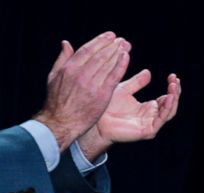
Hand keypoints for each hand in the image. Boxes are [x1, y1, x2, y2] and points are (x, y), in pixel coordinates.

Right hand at [34, 32, 131, 150]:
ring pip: (107, 64)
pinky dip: (121, 65)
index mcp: (69, 68)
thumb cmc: (56, 101)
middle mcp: (81, 74)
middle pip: (99, 55)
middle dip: (111, 45)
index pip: (87, 50)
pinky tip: (126, 57)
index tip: (109, 36)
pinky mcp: (102, 95)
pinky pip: (114, 77)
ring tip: (126, 45)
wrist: (61, 122)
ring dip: (118, 53)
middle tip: (121, 39)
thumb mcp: (54, 77)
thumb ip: (62, 59)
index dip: (99, 41)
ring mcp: (92, 84)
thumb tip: (66, 43)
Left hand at [77, 71, 181, 160]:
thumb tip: (148, 72)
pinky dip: (167, 108)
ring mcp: (151, 125)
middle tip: (175, 80)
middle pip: (171, 105)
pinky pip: (161, 120)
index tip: (173, 76)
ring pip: (169, 112)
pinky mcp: (147, 131)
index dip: (171, 88)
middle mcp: (152, 117)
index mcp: (148, 108)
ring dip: (174, 99)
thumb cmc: (107, 107)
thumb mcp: (124, 89)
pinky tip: (169, 98)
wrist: (97, 120)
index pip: (166, 99)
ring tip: (173, 86)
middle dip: (175, 92)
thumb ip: (137, 82)